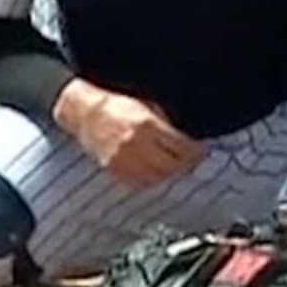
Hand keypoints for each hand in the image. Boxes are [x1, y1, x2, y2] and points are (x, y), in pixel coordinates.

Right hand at [56, 80, 204, 188]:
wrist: (86, 112)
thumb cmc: (118, 104)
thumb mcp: (148, 105)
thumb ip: (167, 121)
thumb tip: (191, 133)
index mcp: (147, 125)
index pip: (182, 147)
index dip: (195, 150)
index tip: (200, 148)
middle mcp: (135, 145)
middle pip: (172, 165)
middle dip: (186, 162)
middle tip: (192, 158)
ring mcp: (123, 160)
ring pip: (158, 177)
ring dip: (171, 172)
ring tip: (176, 164)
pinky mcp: (114, 171)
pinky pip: (142, 182)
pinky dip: (153, 178)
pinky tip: (158, 170)